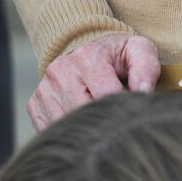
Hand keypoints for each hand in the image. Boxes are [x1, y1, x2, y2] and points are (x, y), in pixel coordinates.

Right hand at [27, 31, 160, 131]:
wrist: (85, 47)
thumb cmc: (117, 54)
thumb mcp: (138, 49)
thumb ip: (146, 67)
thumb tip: (143, 92)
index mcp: (87, 56)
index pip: (106, 96)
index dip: (123, 108)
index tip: (131, 108)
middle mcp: (61, 71)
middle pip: (84, 113)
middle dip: (104, 121)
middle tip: (116, 120)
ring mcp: (45, 88)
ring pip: (66, 126)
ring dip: (85, 130)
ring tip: (100, 120)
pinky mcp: (35, 103)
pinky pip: (50, 130)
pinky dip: (67, 133)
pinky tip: (81, 124)